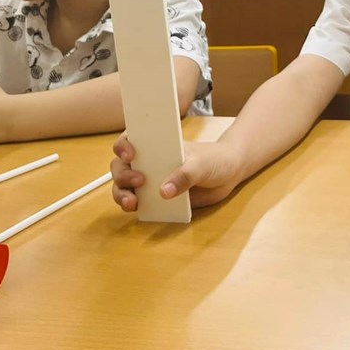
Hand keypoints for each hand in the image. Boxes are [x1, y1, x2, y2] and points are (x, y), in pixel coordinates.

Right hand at [111, 135, 244, 212]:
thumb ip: (184, 175)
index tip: (130, 154)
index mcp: (157, 144)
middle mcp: (148, 161)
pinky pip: (137, 202)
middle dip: (123, 175)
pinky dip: (132, 207)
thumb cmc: (213, 159)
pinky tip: (136, 209)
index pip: (131, 140)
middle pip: (121, 166)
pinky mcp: (155, 198)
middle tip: (139, 181)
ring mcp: (150, 180)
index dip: (123, 146)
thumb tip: (164, 192)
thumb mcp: (201, 164)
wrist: (228, 174)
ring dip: (122, 194)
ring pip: (124, 186)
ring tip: (132, 202)